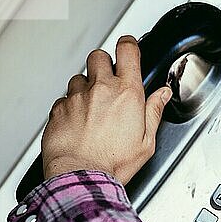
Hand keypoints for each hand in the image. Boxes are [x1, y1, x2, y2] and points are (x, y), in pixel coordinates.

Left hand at [42, 35, 171, 183]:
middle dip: (105, 64)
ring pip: (79, 77)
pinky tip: (78, 122)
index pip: (127, 49)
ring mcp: (76, 97)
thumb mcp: (146, 141)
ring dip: (86, 87)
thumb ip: (154, 111)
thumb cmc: (113, 162)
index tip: (128, 50)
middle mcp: (100, 89)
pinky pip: (64, 99)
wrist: (81, 176)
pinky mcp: (58, 109)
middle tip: (109, 80)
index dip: (128, 45)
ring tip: (92, 108)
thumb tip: (162, 94)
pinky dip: (71, 106)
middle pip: (99, 56)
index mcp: (126, 93)